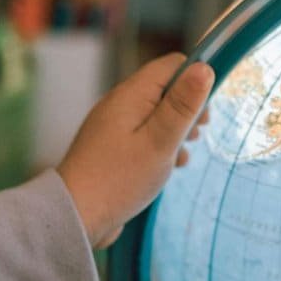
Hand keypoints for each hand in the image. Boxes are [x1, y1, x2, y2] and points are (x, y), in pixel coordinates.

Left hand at [58, 53, 213, 247]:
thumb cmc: (120, 179)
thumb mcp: (160, 141)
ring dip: (175, 132)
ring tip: (182, 156)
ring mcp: (113, 127)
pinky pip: (143, 136)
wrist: (76, 215)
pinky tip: (167, 168)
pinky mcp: (112, 149)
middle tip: (197, 136)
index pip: (171, 65)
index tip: (205, 112)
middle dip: (187, 110)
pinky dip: (160, 147)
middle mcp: (119, 104)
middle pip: (164, 90)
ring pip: (155, 116)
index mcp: (130, 95)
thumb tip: (205, 67)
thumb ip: (182, 105)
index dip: (195, 80)